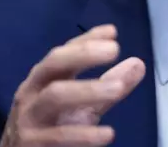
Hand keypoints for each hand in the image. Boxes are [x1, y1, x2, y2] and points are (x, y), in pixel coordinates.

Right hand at [0, 25, 145, 146]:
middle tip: (114, 50)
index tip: (112, 31)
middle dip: (83, 54)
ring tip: (118, 88)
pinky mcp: (30, 144)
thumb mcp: (83, 104)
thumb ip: (108, 84)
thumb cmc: (52, 126)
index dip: (86, 40)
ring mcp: (29, 118)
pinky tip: (108, 133)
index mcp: (44, 78)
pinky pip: (57, 136)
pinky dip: (84, 135)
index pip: (63, 52)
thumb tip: (138, 63)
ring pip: (54, 96)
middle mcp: (32, 92)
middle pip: (53, 64)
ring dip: (88, 90)